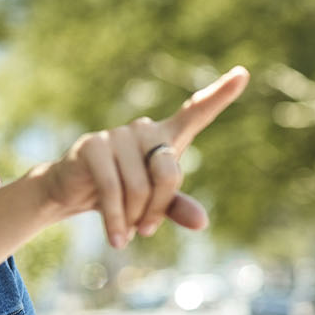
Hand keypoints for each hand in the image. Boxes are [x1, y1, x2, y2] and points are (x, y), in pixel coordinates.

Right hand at [24, 66, 248, 248]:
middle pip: (168, 173)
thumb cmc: (120, 193)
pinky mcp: (93, 146)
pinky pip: (113, 190)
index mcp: (165, 137)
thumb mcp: (152, 203)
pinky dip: (116, 220)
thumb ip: (177, 208)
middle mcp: (144, 129)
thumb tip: (201, 222)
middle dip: (157, 209)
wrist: (72, 192)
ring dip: (133, 218)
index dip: (220, 93)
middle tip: (145, 230)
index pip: (196, 112)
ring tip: (125, 232)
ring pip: (139, 187)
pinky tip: (116, 240)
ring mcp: (117, 134)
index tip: (243, 74)